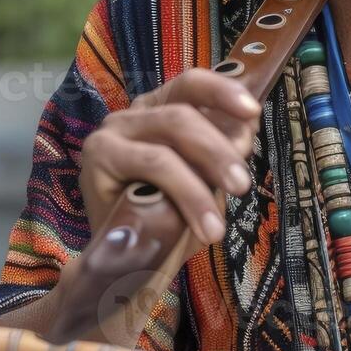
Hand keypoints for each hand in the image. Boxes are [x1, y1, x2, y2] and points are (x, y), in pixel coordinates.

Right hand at [78, 68, 261, 244]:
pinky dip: (185, 193)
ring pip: (168, 139)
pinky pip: (151, 164)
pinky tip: (202, 225)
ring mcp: (112, 133)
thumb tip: (247, 130)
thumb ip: (224, 154)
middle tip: (242, 185)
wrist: (129, 265)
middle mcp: (134, 114)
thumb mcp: (205, 183)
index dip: (222, 91)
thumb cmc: (169, 219)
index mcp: (161, 110)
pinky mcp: (97, 158)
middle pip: (182, 113)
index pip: (190, 85)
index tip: (253, 111)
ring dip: (203, 175)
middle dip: (219, 148)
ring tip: (221, 220)